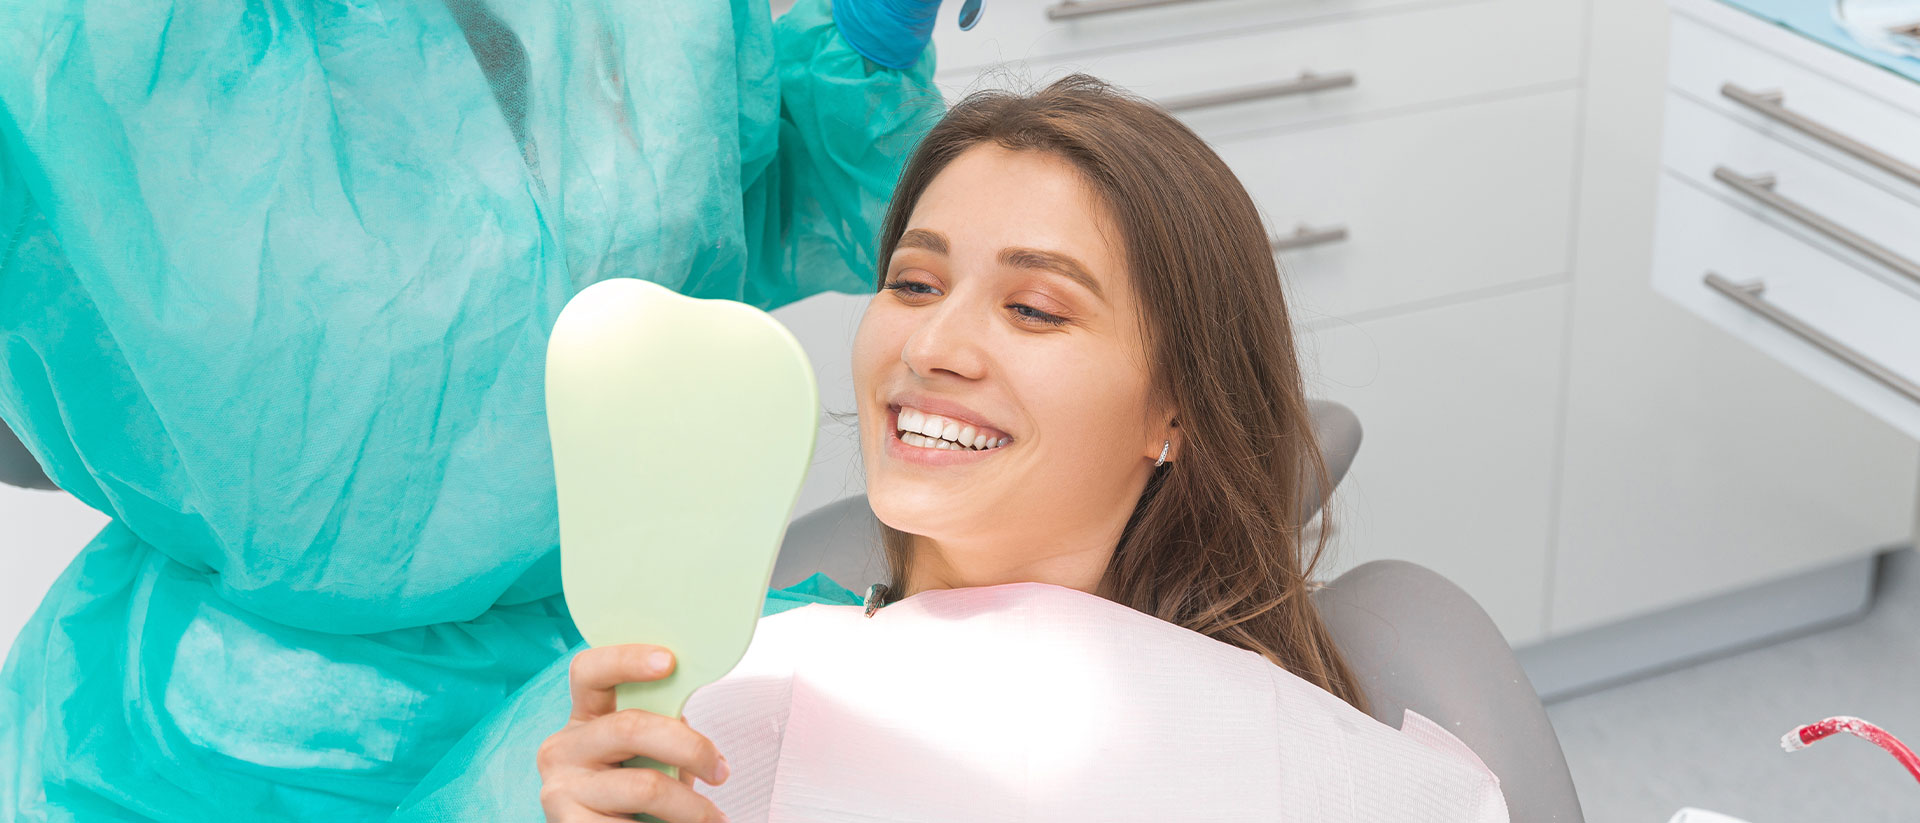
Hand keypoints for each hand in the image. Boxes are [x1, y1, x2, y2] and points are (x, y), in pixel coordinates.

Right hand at [537, 645, 731, 821]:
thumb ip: (660, 726)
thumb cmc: (633, 789)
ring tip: (713, 819)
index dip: (627, 659)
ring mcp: (561, 789)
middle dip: (690, 747)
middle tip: (721, 772)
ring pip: (645, 787)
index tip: (670, 661)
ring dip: (692, 807)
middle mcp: (563, 748)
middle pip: (631, 727)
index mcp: (584, 718)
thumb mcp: (643, 753)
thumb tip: (692, 706)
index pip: (590, 671)